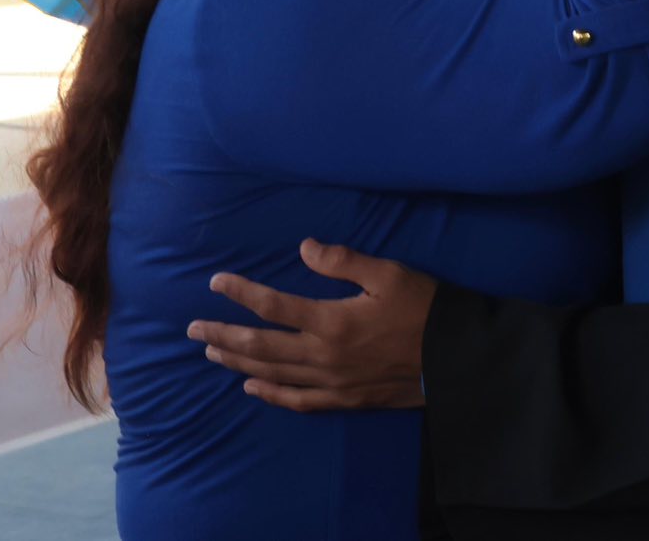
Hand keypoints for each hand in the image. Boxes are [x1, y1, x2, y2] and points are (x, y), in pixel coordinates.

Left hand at [187, 240, 435, 412]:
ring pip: (272, 375)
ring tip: (211, 353)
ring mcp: (332, 382)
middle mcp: (323, 356)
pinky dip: (271, 395)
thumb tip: (305, 247)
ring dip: (238, 363)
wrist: (456, 358)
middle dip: (222, 336)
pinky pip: (298, 401)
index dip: (241, 293)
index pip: (273, 306)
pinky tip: (252, 388)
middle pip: (260, 346)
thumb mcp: (389, 273)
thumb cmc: (424, 308)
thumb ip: (343, 261)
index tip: (215, 283)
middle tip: (191, 330)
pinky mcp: (345, 400)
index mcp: (332, 321)